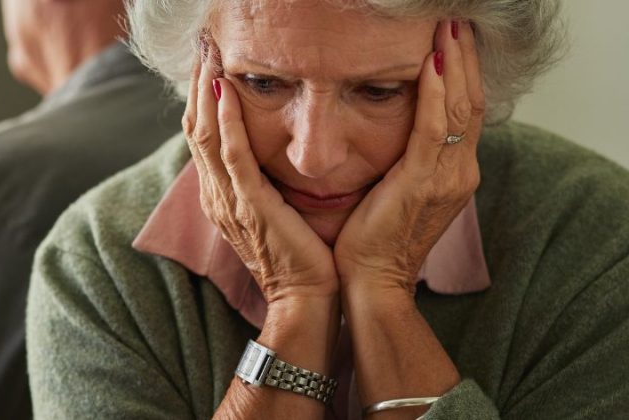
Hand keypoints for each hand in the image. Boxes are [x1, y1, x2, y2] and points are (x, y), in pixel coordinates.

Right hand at [184, 48, 338, 303]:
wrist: (307, 297)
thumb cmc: (300, 256)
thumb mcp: (274, 211)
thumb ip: (262, 181)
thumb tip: (269, 151)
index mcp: (220, 196)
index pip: (201, 135)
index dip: (200, 96)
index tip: (208, 61)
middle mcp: (216, 195)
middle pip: (194, 128)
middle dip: (196, 84)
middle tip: (202, 46)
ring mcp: (229, 201)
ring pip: (205, 135)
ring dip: (205, 92)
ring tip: (208, 56)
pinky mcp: (249, 205)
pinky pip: (232, 155)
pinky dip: (226, 122)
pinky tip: (225, 92)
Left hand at [334, 21, 484, 293]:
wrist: (372, 281)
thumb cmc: (373, 238)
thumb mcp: (397, 191)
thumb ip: (407, 159)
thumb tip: (395, 126)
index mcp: (454, 174)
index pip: (466, 111)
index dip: (463, 73)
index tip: (452, 39)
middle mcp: (460, 173)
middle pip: (471, 102)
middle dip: (464, 58)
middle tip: (456, 22)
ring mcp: (447, 179)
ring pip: (459, 108)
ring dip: (454, 64)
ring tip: (448, 29)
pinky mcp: (423, 183)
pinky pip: (435, 128)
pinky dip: (435, 93)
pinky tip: (430, 64)